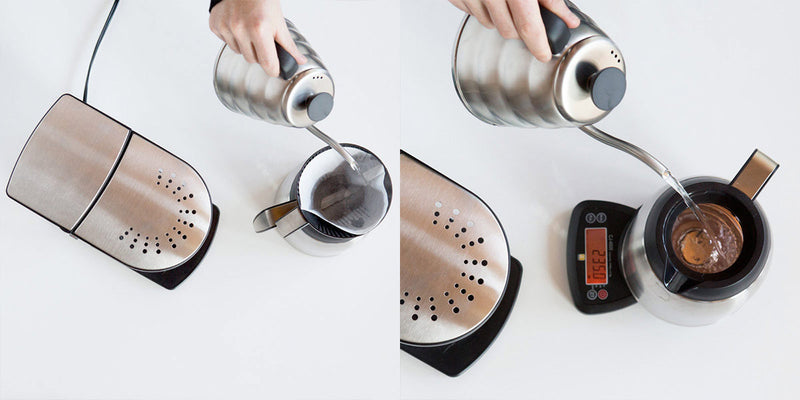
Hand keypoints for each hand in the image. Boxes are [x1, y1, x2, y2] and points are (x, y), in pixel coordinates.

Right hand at [210, 0, 307, 76]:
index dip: (273, 69)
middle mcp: (240, 29)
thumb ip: (288, 45)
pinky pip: (226, 43)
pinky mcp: (216, 25)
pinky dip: (233, 38)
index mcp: (260, 30)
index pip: (268, 64)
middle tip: (263, 40)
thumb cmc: (263, 0)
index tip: (275, 69)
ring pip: (238, 52)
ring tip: (250, 30)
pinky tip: (238, 26)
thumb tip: (299, 60)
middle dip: (259, 54)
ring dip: (245, 47)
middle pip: (252, 60)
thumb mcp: (279, 22)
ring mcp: (226, 27)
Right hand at [448, 0, 579, 61]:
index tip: (544, 53)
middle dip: (522, 27)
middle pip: (509, 30)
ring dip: (501, 17)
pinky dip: (482, 8)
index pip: (528, 26)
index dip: (539, 44)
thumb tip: (565, 16)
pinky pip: (471, 13)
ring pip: (490, 25)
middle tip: (528, 13)